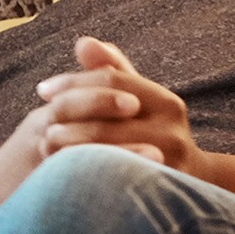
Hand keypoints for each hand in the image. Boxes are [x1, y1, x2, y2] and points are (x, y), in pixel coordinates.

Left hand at [33, 36, 206, 177]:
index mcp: (166, 102)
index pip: (112, 81)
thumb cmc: (152, 129)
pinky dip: (89, 173)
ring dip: (75, 147)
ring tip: (47, 143)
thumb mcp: (136, 97)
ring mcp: (168, 164)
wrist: (192, 179)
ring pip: (111, 152)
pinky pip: (115, 179)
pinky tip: (66, 170)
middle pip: (109, 120)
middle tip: (42, 123)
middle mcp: (173, 132)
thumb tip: (83, 43)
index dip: (73, 82)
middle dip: (71, 118)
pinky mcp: (157, 190)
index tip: (42, 90)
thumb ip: (110, 70)